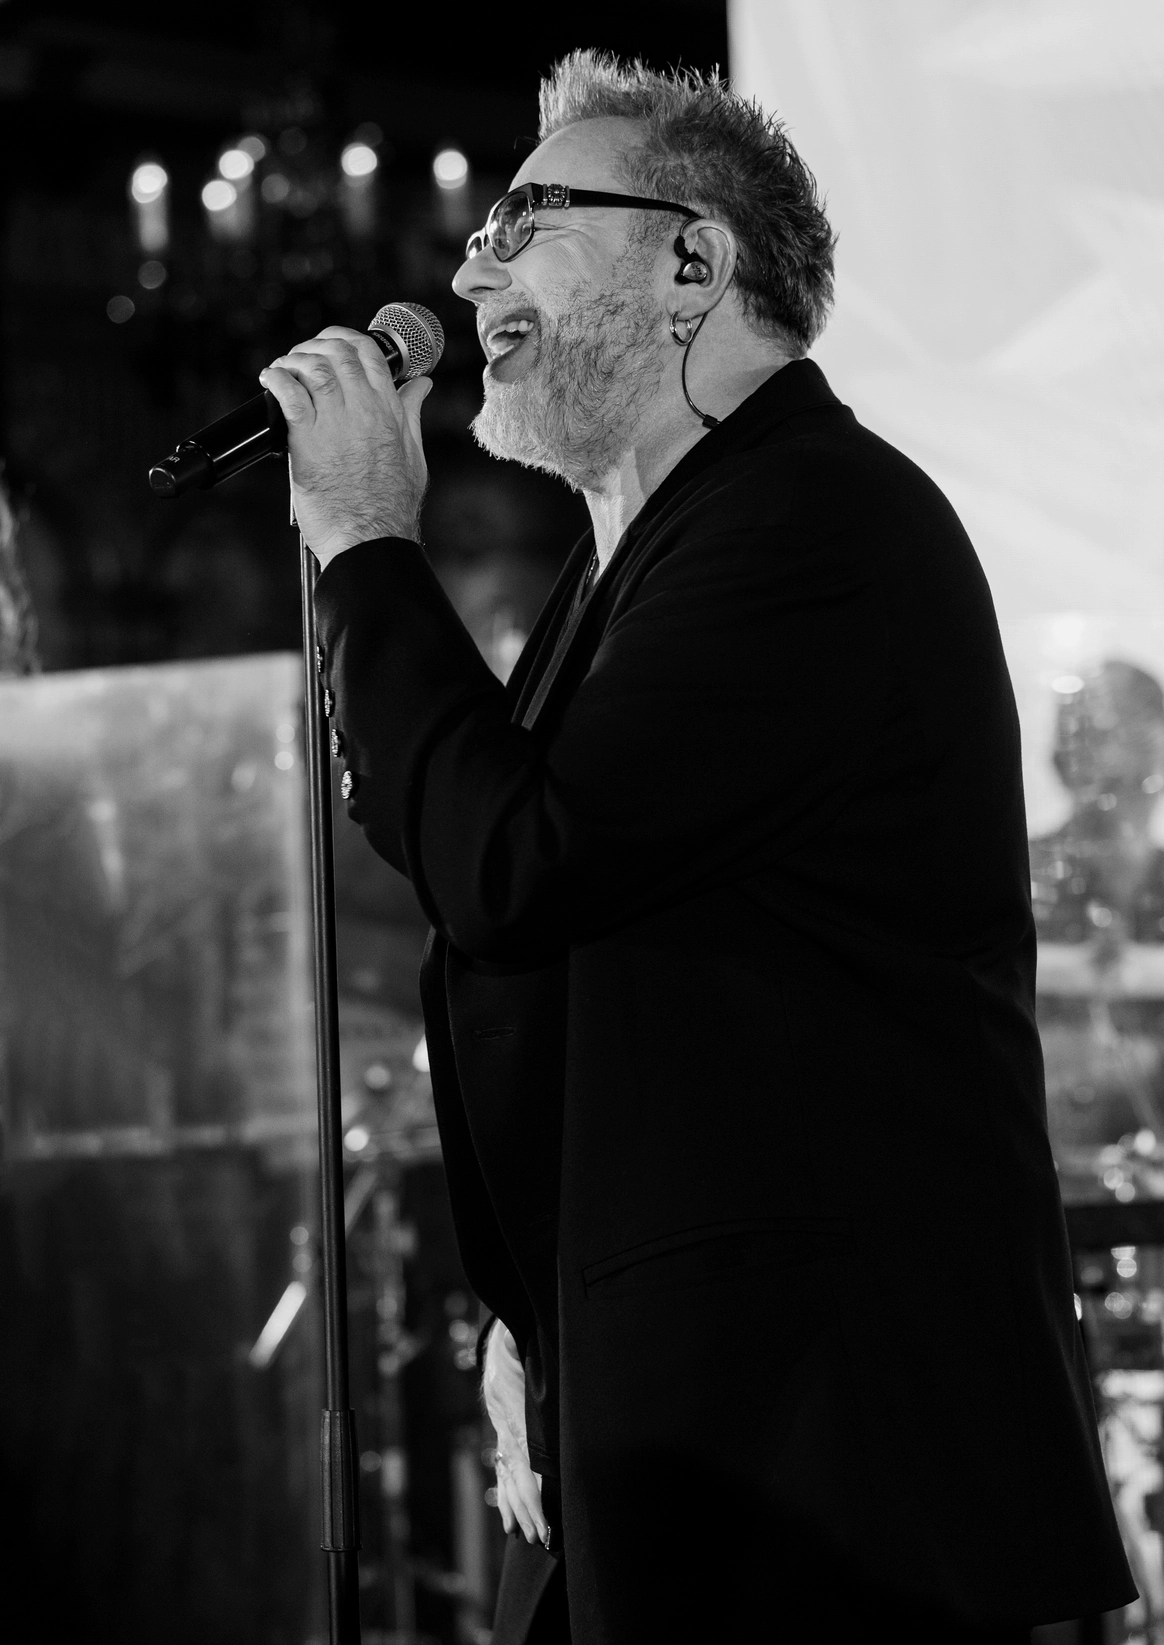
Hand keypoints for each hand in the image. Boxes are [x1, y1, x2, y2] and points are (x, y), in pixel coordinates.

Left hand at [259, 327, 430, 567]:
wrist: (369, 538)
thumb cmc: (391, 506)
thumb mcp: (413, 454)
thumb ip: (412, 413)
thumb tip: (422, 385)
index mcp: (389, 410)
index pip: (369, 353)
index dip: (347, 339)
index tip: (333, 345)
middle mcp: (363, 410)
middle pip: (338, 353)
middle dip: (316, 346)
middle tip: (303, 358)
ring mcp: (334, 423)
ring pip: (312, 367)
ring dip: (294, 360)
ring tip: (285, 369)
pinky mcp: (307, 441)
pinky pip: (289, 394)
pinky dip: (277, 378)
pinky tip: (271, 379)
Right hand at [482, 1322, 549, 1547]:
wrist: (501, 1348)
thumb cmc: (524, 1352)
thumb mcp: (532, 1355)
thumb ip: (537, 1361)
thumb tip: (548, 1354)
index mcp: (518, 1414)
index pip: (526, 1462)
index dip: (534, 1493)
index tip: (545, 1519)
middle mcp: (507, 1431)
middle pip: (517, 1478)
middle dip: (529, 1510)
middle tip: (541, 1539)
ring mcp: (502, 1437)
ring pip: (508, 1480)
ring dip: (518, 1511)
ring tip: (528, 1537)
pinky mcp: (503, 1440)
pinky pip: (502, 1475)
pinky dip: (506, 1501)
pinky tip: (510, 1524)